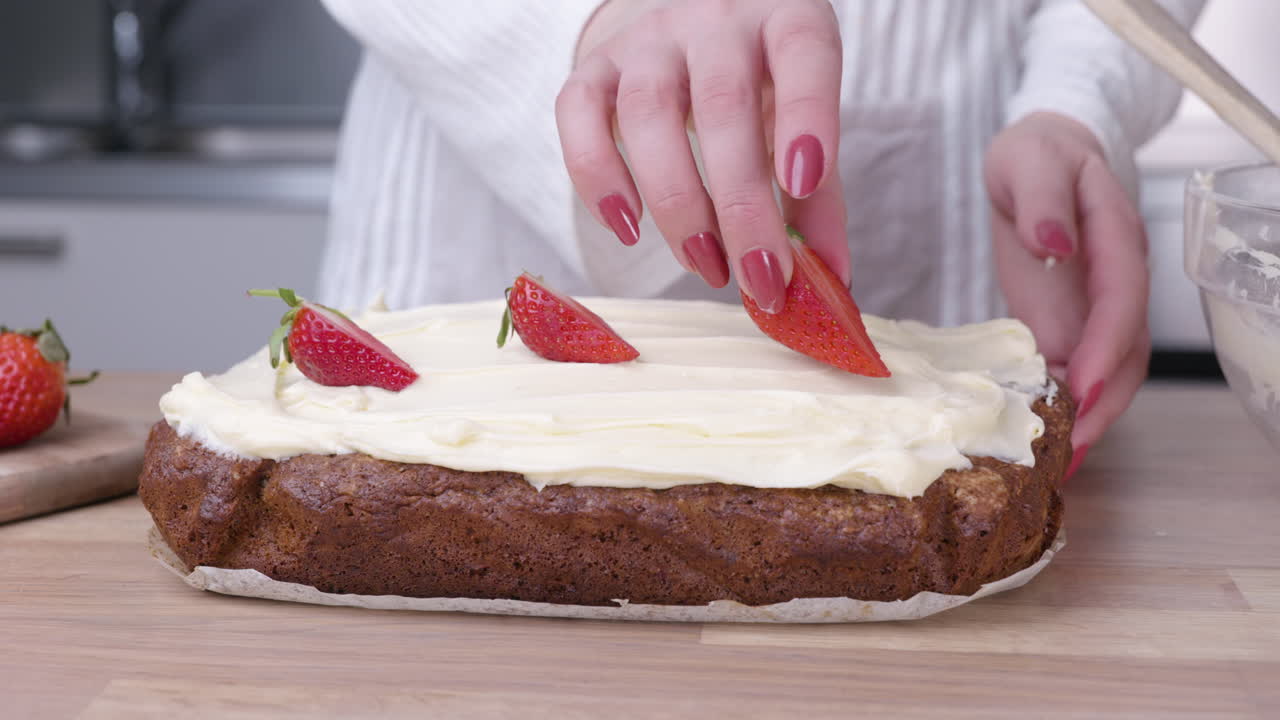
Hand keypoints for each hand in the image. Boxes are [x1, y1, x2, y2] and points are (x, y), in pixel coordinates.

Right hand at [557, 0, 847, 312]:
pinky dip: (597, 177)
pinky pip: (579, 111)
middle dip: (741, 205)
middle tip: (759, 276)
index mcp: (784, 19)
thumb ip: (817, 198)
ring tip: (705, 264)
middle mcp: (716, 19)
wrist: (686, 34)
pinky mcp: (595, 64)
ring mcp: (650, 39)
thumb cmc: (757, 88)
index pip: (802, 50)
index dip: (806, 114)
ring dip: (677, 204)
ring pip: (648, 113)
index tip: (803, 184)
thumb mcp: (799, 127)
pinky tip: (627, 228)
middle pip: (723, 106)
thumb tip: (828, 280)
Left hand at [985, 112, 1150, 475]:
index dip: (1106, 346)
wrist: (1042, 155)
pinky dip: (1073, 404)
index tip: (1082, 388)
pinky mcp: (1080, 318)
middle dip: (1106, 403)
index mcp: (1113, 236)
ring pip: (1114, 367)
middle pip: (1130, 349)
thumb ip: (1041, 199)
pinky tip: (1048, 437)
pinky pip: (1086, 366)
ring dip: (1093, 415)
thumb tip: (1056, 244)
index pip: (1121, 298)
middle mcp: (1119, 276)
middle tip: (1071, 451)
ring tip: (1061, 461)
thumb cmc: (1036, 155)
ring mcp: (1103, 301)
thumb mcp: (1029, 161)